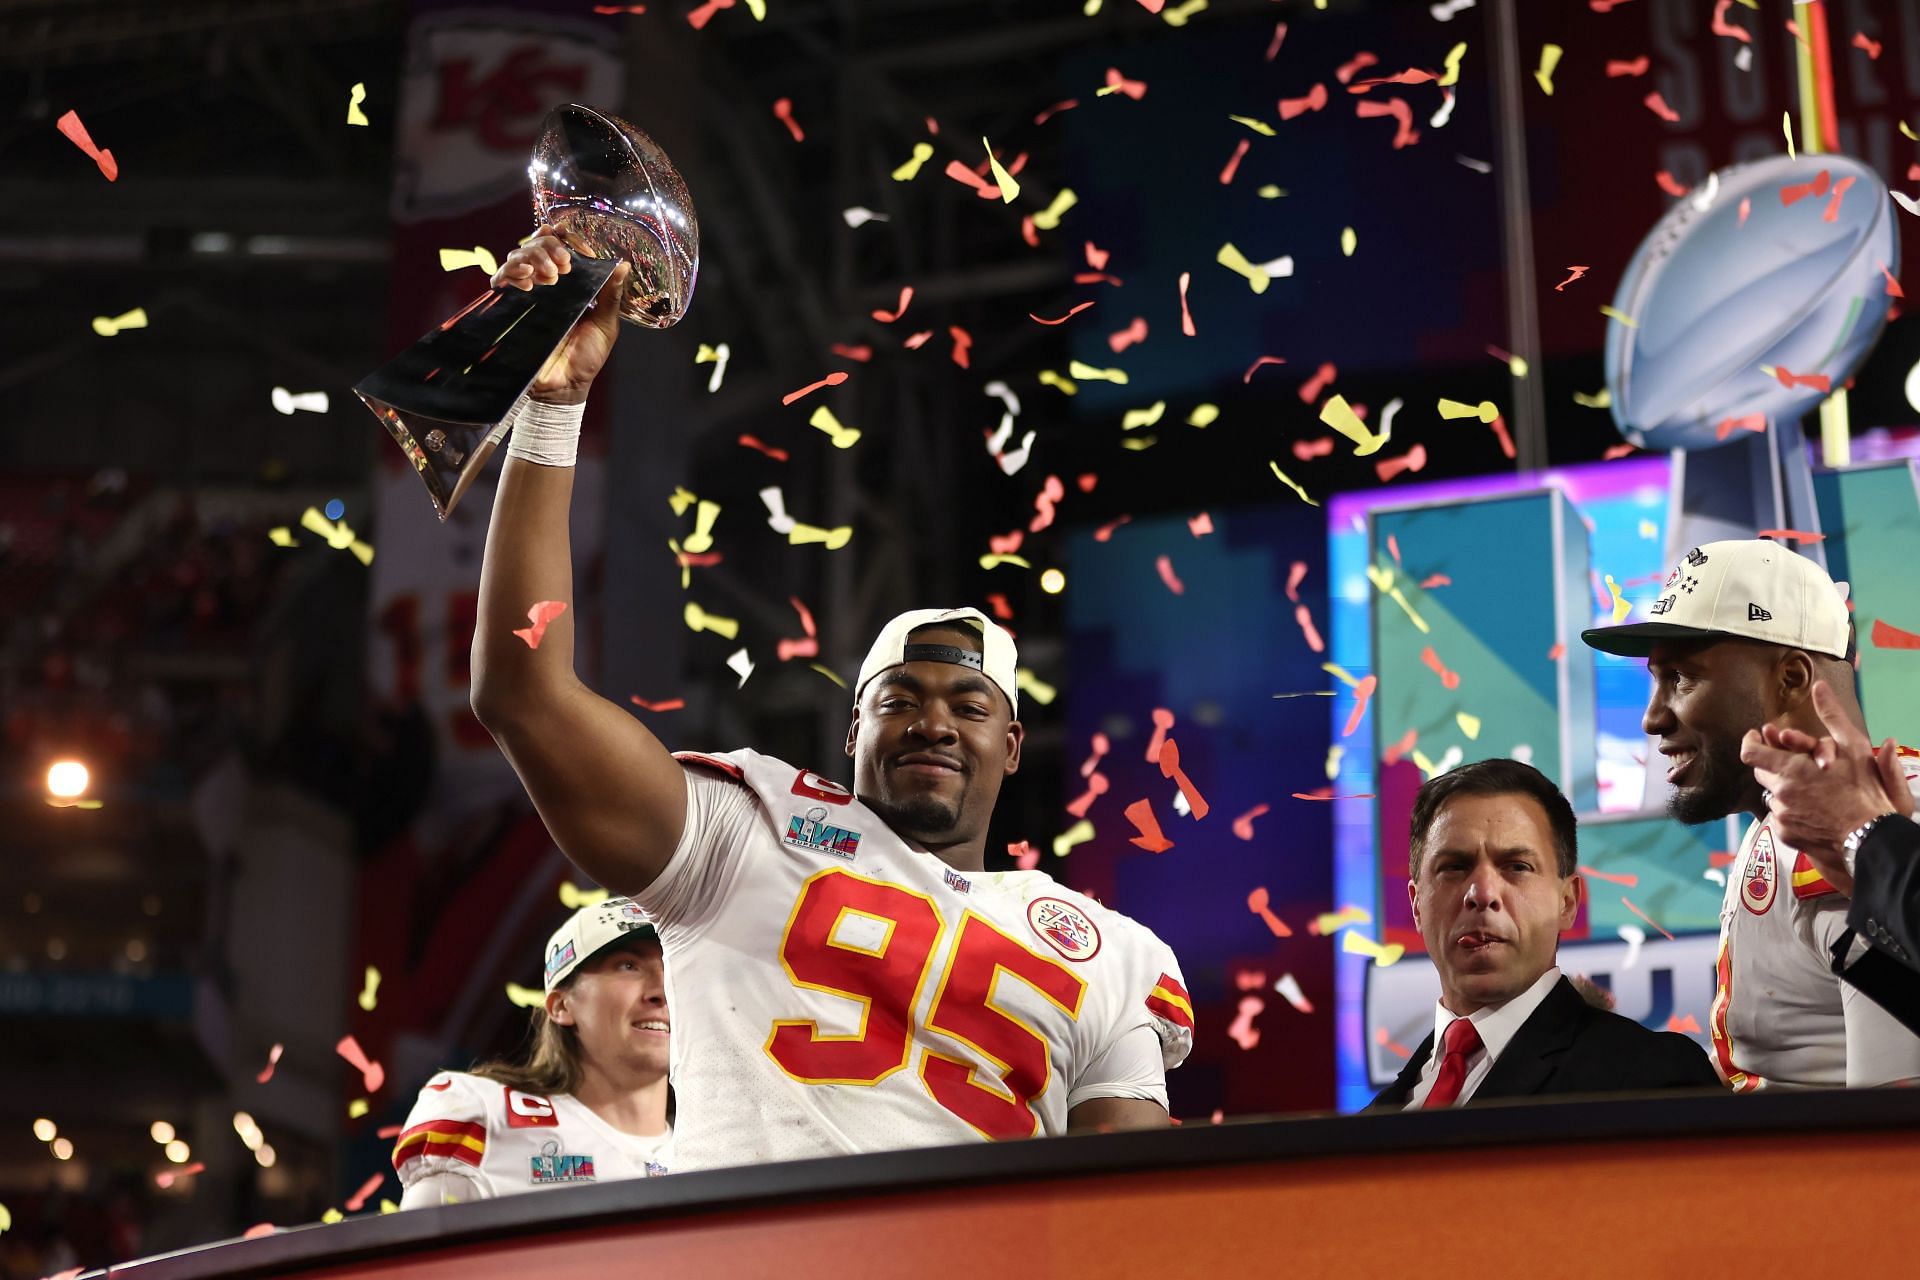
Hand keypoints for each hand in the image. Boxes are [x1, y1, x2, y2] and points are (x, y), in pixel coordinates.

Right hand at [490, 225, 629, 404]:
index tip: (577, 245)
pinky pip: (501, 280)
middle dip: (548, 246)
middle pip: (536, 245)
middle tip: (563, 263)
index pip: (561, 245)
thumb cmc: (585, 358)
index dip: (566, 237)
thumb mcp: (605, 325)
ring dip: (531, 257)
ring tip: (547, 274)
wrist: (563, 387)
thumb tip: (623, 265)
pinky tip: (526, 282)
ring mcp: (526, 294)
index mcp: (570, 282)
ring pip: (517, 257)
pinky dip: (511, 274)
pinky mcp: (509, 307)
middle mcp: (546, 283)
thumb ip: (611, 296)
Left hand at [1739, 680, 1913, 893]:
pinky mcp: (1784, 833)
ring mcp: (1782, 814)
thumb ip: (1833, 717)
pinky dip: (1791, 812)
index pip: (1751, 752)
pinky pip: (1779, 817)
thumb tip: (1819, 686)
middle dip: (1775, 764)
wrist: (1873, 842)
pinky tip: (1813, 812)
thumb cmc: (1868, 794)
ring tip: (1812, 791)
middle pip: (1762, 772)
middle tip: (1794, 763)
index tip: (1757, 736)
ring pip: (1773, 794)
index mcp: (1792, 769)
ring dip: (1786, 789)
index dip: (1751, 742)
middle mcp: (1781, 791)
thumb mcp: (1856, 749)